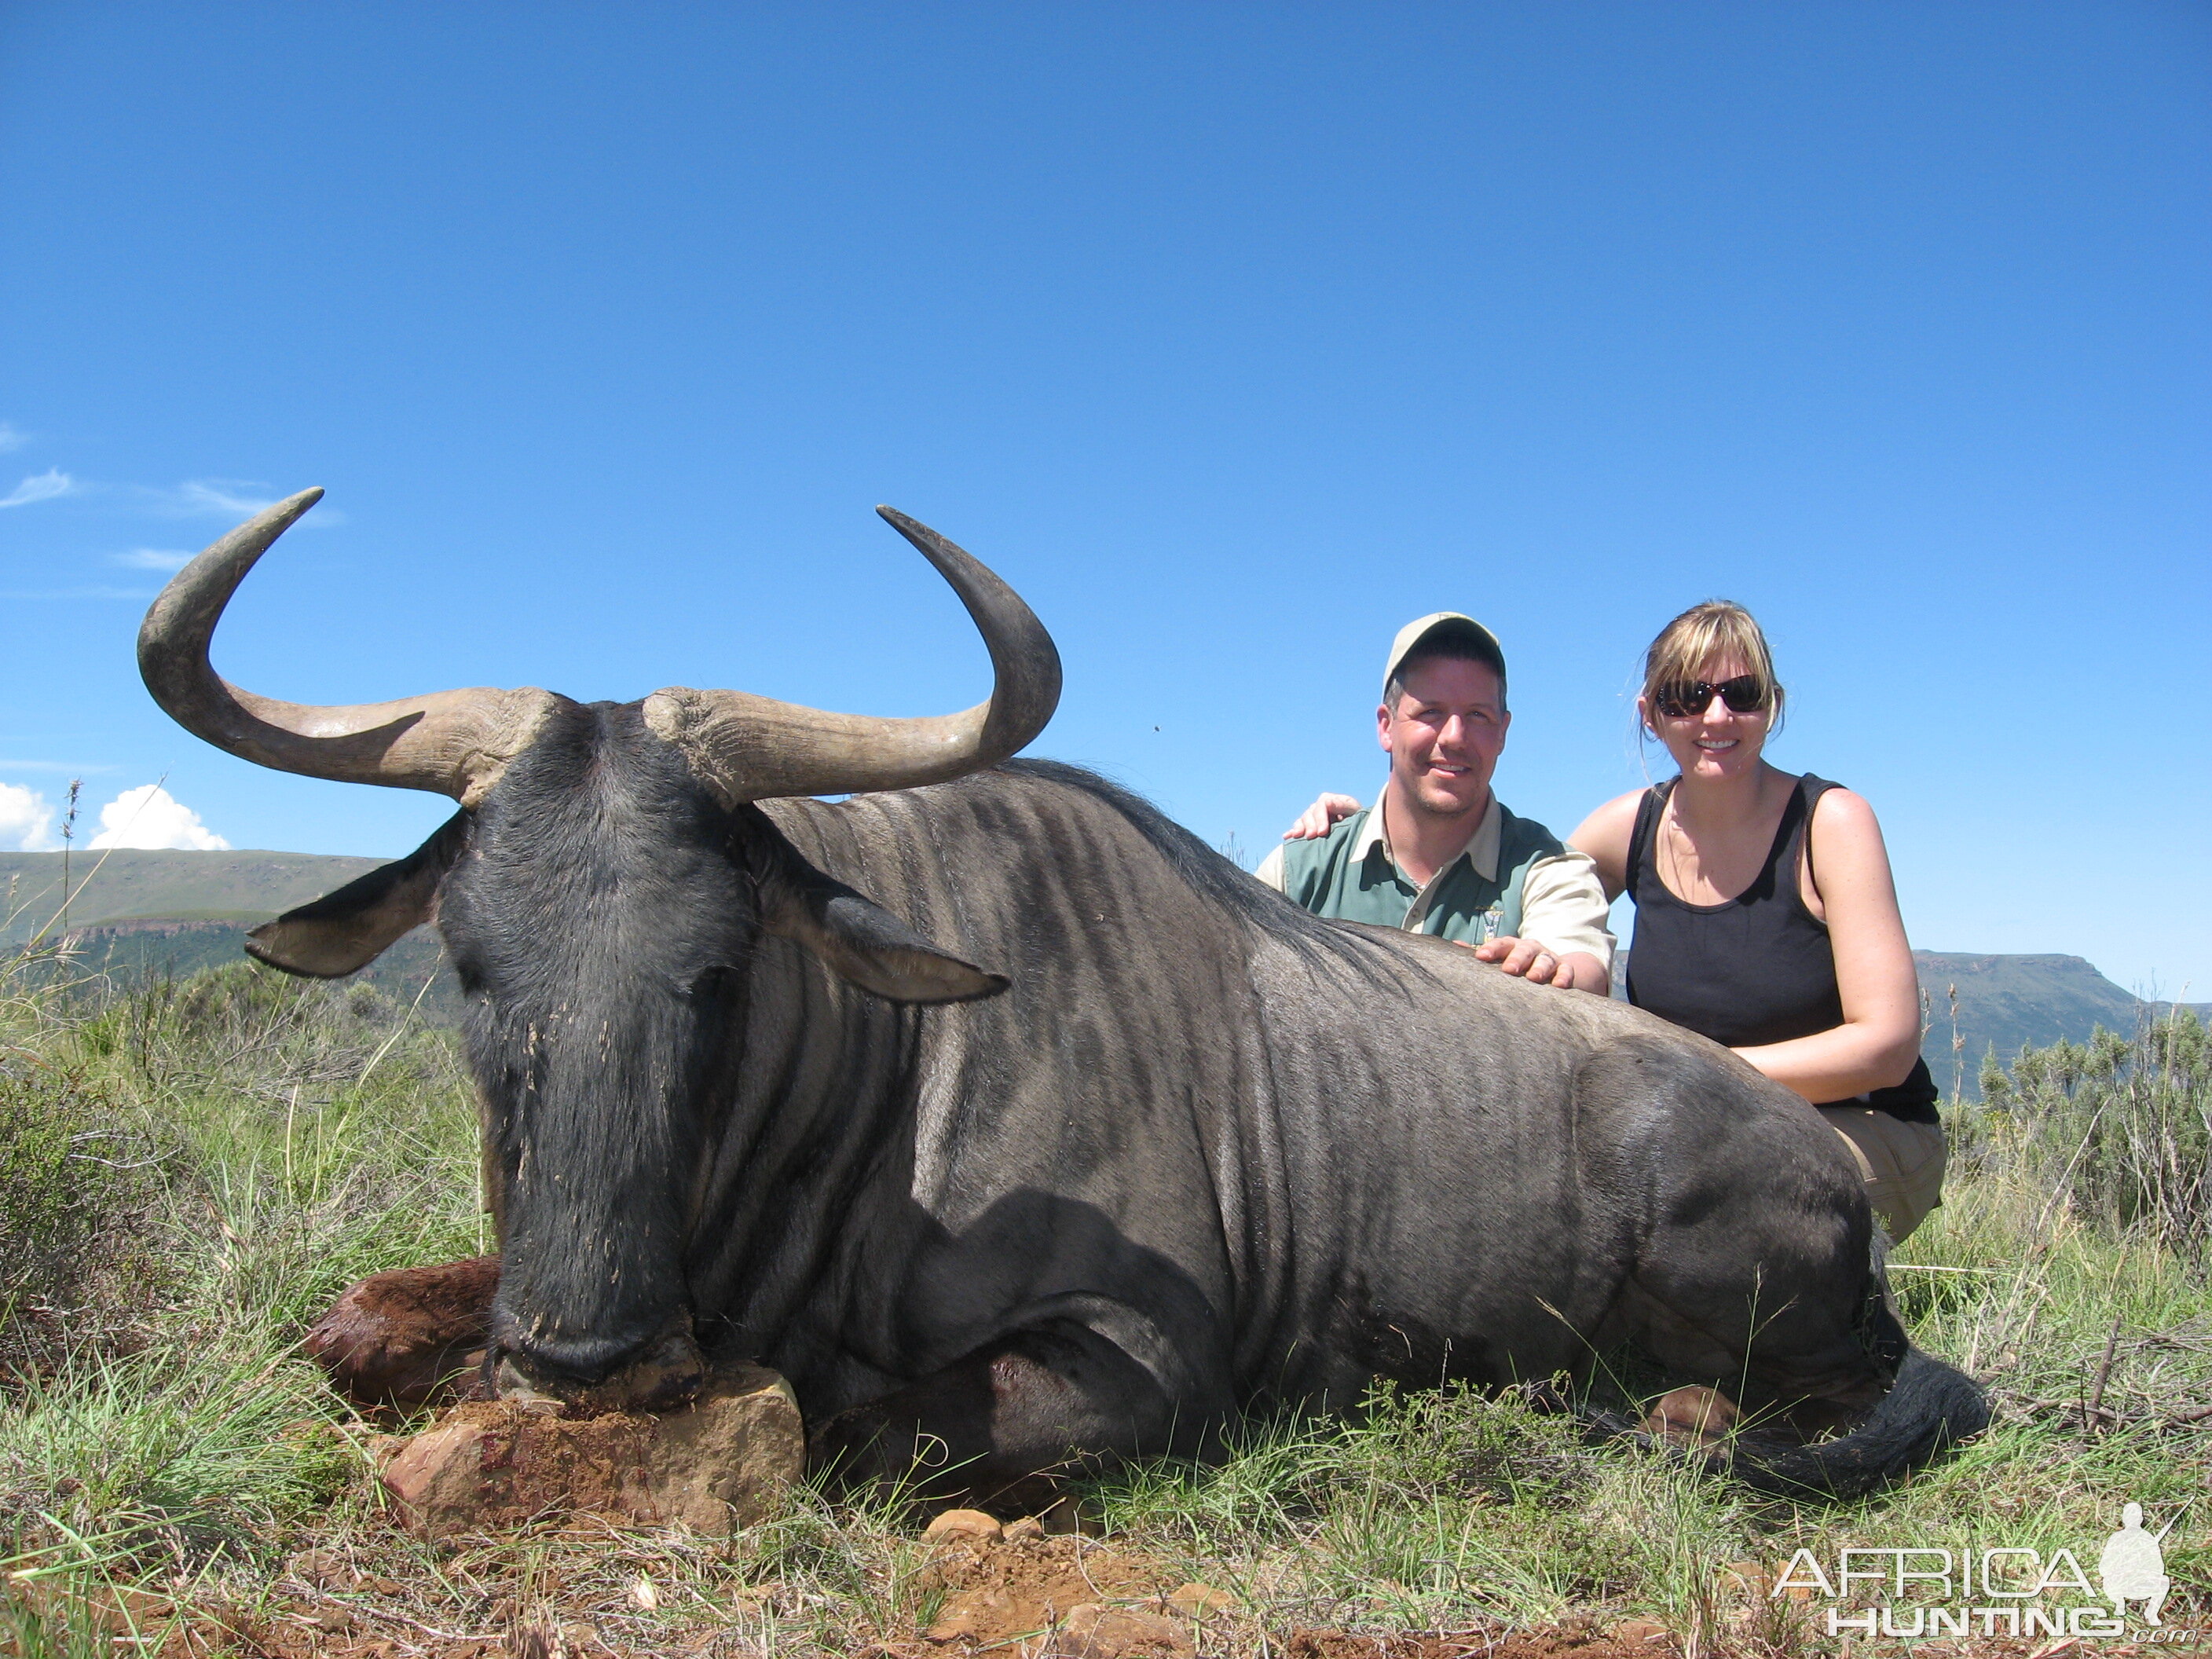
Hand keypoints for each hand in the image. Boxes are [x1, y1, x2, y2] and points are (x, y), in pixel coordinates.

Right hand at [1283, 792, 1362, 839]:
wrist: (1359, 834)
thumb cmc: (1361, 822)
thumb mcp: (1355, 812)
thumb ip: (1343, 805)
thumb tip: (1327, 802)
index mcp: (1332, 801)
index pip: (1322, 804)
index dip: (1321, 818)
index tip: (1323, 832)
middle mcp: (1321, 807)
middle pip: (1310, 812)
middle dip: (1310, 825)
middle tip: (1312, 837)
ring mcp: (1314, 817)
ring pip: (1302, 819)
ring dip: (1299, 827)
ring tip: (1298, 836)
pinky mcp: (1310, 828)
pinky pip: (1298, 828)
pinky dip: (1292, 832)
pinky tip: (1287, 836)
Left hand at [1467, 935, 1604, 990]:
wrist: (1553, 968)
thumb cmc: (1518, 965)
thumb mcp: (1500, 959)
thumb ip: (1482, 955)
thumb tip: (1453, 946)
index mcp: (1512, 946)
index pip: (1501, 943)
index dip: (1491, 949)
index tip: (1481, 957)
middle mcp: (1531, 949)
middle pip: (1524, 950)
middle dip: (1516, 958)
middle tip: (1508, 970)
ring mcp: (1549, 958)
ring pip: (1545, 960)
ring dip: (1539, 968)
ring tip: (1533, 978)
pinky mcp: (1564, 970)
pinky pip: (1566, 971)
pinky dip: (1564, 977)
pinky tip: (1559, 986)